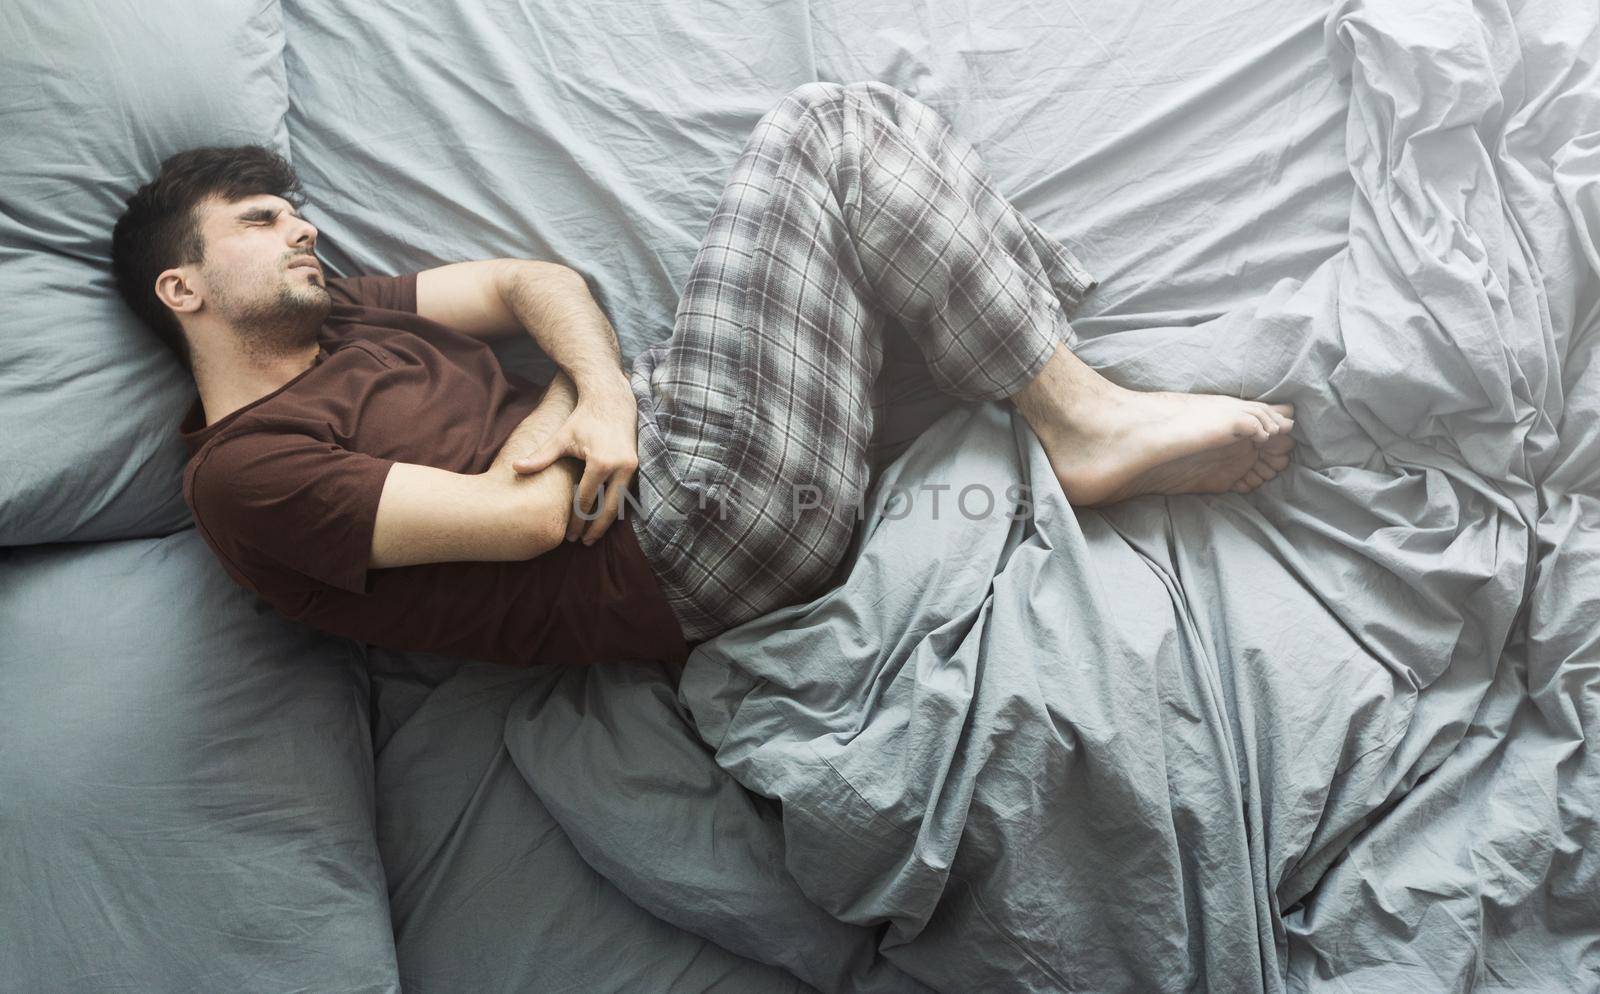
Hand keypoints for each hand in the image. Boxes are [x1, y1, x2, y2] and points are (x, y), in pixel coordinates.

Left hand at [510, 375, 637, 544]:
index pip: (586, 500)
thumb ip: (541, 456)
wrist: (611, 401)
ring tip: (593, 537)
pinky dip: (615, 508)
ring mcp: (631, 468)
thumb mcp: (561, 437)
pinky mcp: (636, 466)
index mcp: (600, 463)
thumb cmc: (582, 419)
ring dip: (607, 522)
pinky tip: (603, 519)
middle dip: (594, 528)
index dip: (576, 520)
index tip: (567, 535)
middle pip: (607, 509)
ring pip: (620, 504)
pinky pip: (625, 494)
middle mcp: (620, 467)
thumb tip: (517, 468)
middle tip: (582, 543)